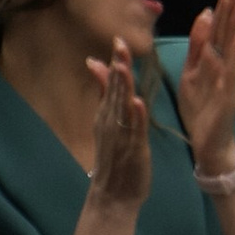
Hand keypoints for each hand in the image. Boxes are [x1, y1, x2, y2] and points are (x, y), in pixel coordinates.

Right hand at [85, 43, 151, 212]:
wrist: (113, 195)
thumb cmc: (114, 158)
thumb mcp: (106, 122)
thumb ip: (104, 95)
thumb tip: (96, 66)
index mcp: (106, 114)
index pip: (110, 83)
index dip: (115, 62)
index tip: (118, 40)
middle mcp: (111, 121)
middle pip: (114, 90)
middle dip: (118, 66)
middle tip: (120, 43)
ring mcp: (121, 134)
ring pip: (122, 106)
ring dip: (123, 87)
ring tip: (124, 67)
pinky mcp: (133, 148)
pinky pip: (134, 130)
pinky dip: (135, 116)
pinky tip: (138, 102)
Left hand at [176, 0, 234, 176]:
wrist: (208, 145)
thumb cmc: (201, 110)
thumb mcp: (191, 74)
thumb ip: (196, 48)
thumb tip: (204, 16)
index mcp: (211, 61)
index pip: (219, 28)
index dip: (224, 6)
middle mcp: (223, 66)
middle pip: (228, 32)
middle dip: (233, 8)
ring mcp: (228, 80)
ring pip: (232, 47)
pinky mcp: (228, 95)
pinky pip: (231, 71)